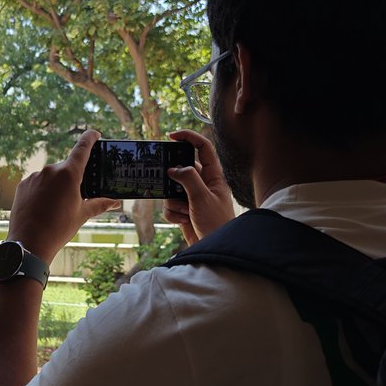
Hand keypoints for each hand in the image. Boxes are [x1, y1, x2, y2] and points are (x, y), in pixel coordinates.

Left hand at [5, 130, 120, 263]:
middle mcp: (50, 170)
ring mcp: (35, 176)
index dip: (90, 138)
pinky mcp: (23, 184)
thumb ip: (99, 204)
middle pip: (66, 168)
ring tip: (56, 208)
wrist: (29, 242)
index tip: (95, 133)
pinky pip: (37, 183)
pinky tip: (43, 208)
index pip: (82, 148)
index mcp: (68, 174)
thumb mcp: (82, 215)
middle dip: (72, 179)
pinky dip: (43, 191)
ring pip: (51, 176)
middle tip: (75, 197)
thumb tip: (115, 202)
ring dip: (56, 186)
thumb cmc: (59, 229)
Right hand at [163, 129, 235, 243]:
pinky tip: (183, 221)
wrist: (213, 250)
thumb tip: (173, 169)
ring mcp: (192, 197)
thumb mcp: (202, 197)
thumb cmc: (216, 223)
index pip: (203, 148)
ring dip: (174, 202)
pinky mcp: (184, 211)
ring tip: (186, 212)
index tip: (171, 136)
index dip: (188, 137)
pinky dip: (172, 213)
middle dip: (174, 180)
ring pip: (172, 189)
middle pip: (181, 169)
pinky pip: (169, 205)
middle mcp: (203, 184)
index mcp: (213, 176)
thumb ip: (188, 178)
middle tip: (173, 187)